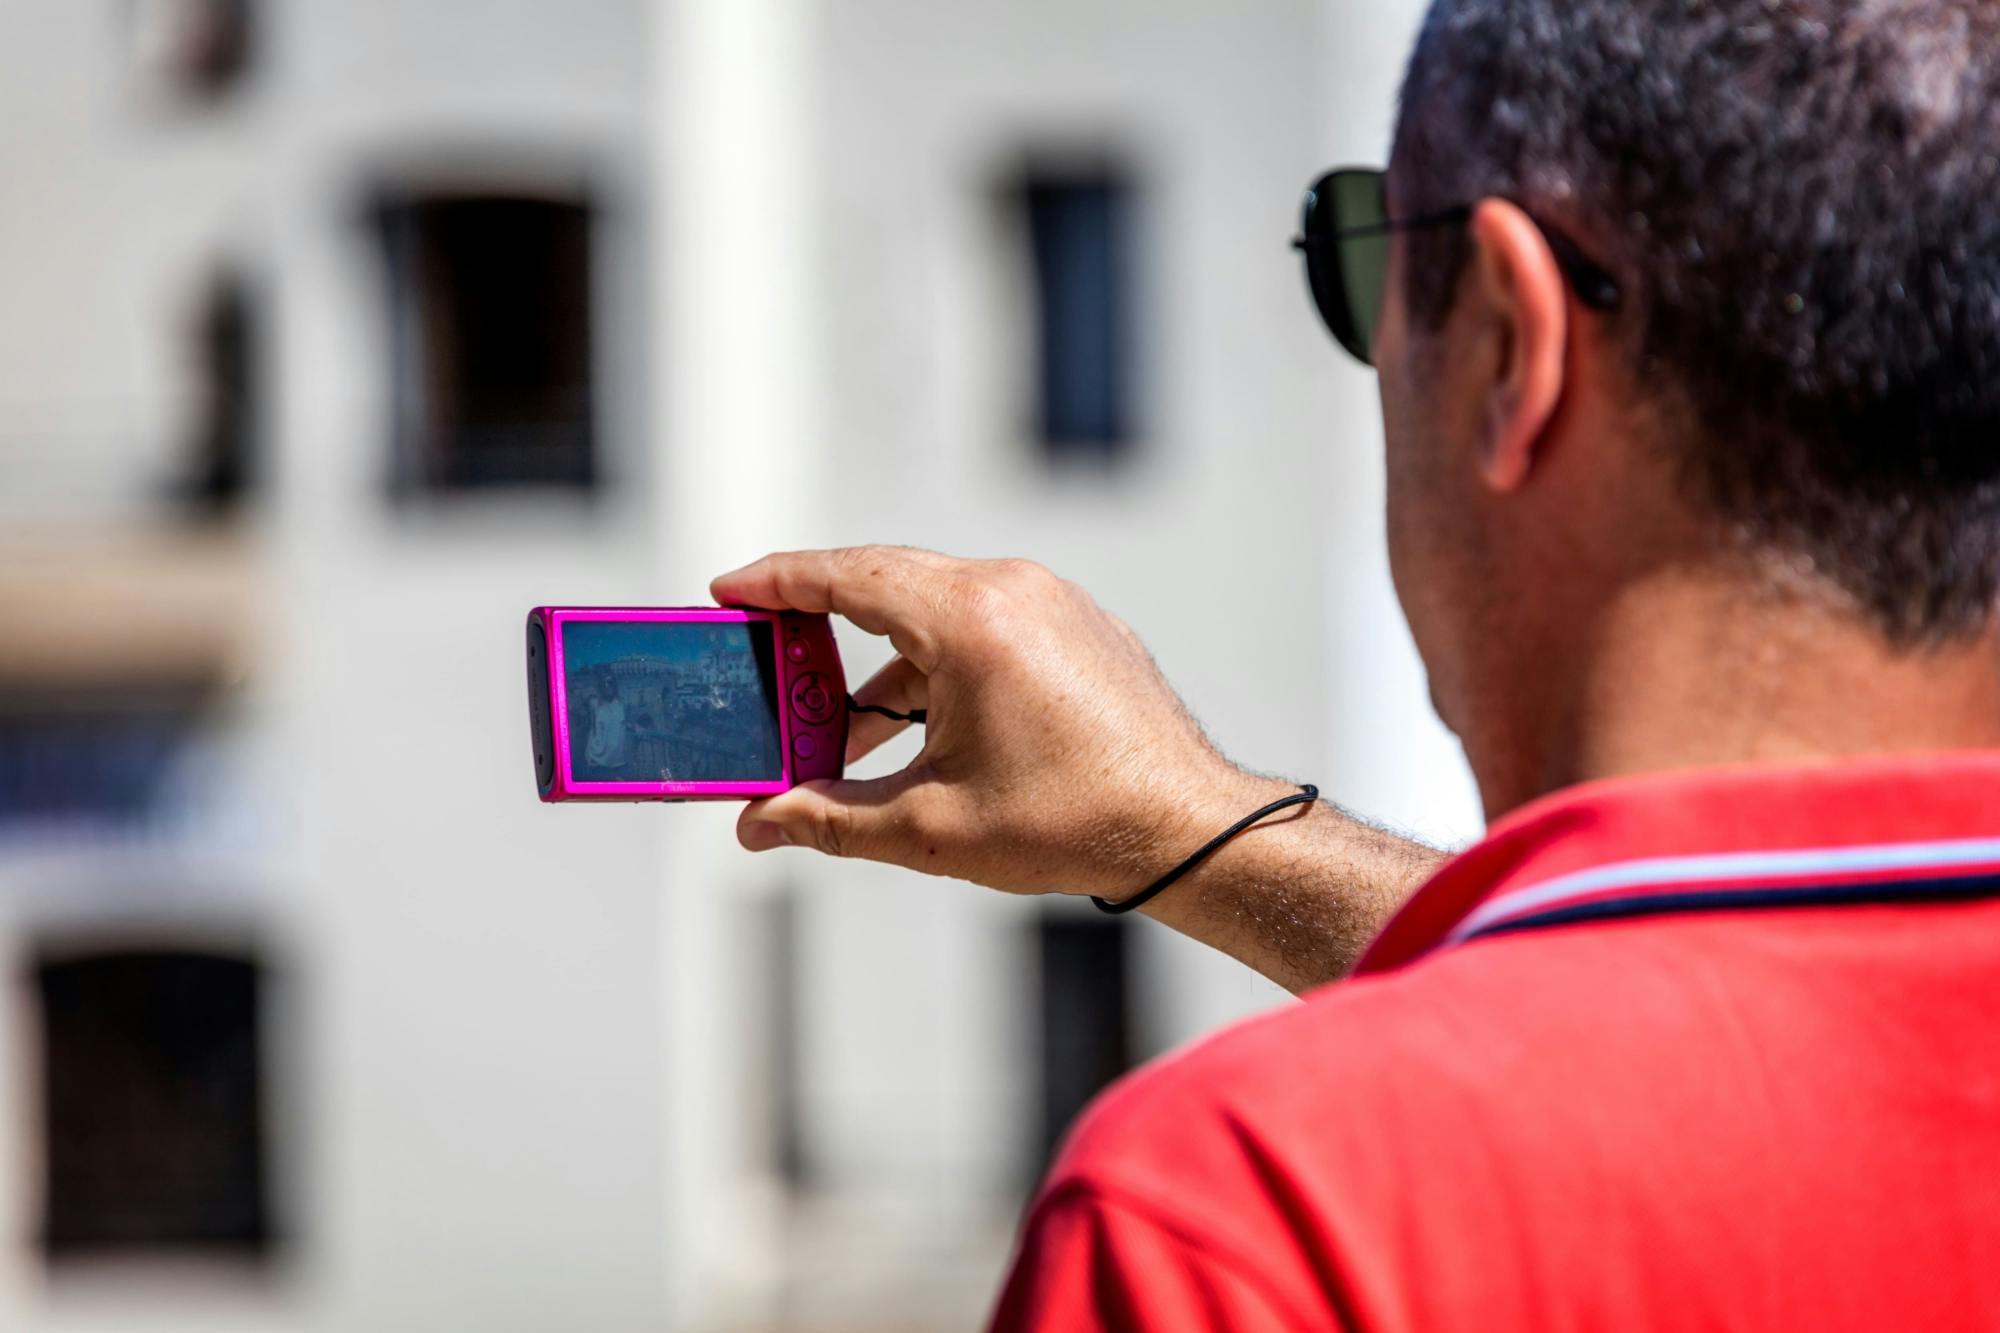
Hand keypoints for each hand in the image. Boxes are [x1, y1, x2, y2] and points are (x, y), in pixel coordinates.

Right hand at [710, 546, 1292, 901]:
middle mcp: (1013, 589)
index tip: (726, 591)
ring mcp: (1051, 602)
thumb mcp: (930, 826)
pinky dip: (935, 666)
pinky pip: (983, 625)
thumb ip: (828, 818)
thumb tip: (758, 826)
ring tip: (842, 738)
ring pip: (935, 612)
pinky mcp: (1075, 626)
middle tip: (766, 664)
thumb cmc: (1070, 824)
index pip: (846, 575)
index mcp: (971, 619)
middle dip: (818, 630)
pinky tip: (915, 730)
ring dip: (882, 669)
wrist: (1189, 830)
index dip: (775, 582)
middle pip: (885, 584)